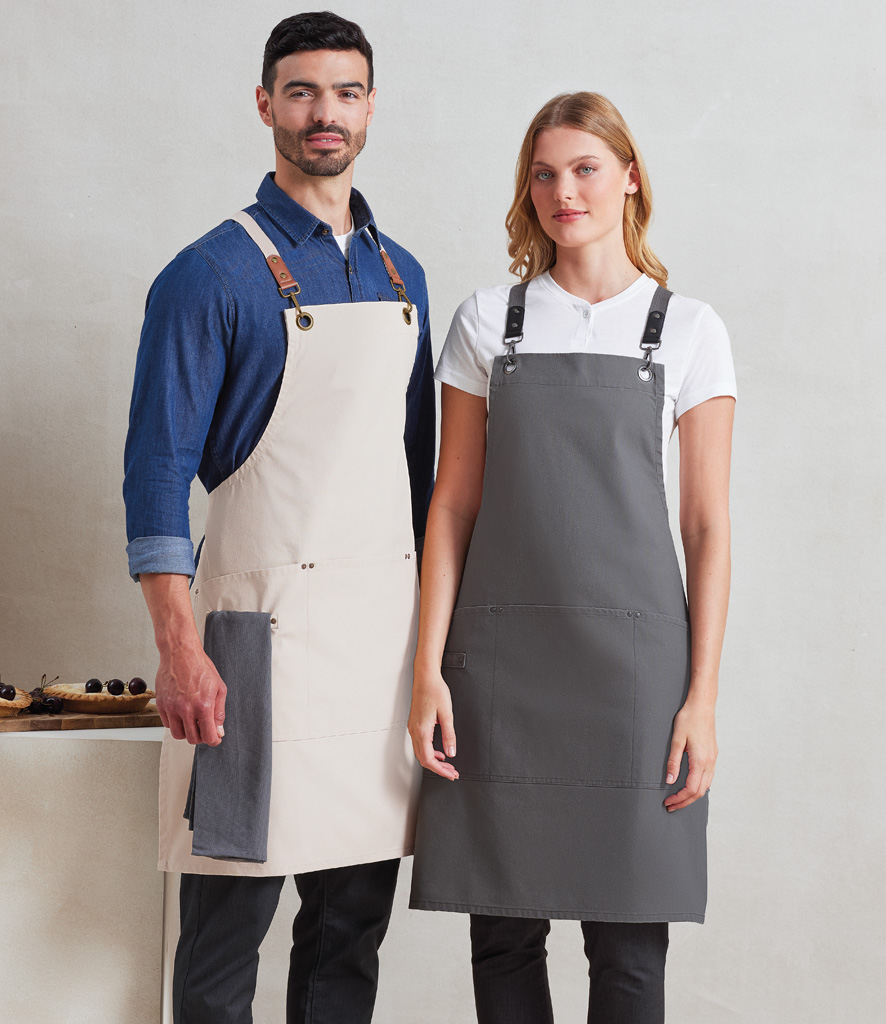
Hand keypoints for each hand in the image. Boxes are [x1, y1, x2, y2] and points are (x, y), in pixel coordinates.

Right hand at [155, 641, 226, 746]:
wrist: (180, 653)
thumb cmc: (200, 667)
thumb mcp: (219, 688)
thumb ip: (219, 712)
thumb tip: (219, 730)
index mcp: (203, 706)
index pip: (208, 736)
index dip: (214, 740)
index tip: (215, 738)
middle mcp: (186, 709)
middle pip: (192, 739)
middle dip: (201, 737)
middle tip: (204, 728)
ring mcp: (171, 707)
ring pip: (177, 734)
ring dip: (187, 732)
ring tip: (193, 721)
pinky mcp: (161, 704)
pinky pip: (167, 724)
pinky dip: (176, 723)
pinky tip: (182, 713)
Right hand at [407, 666, 458, 780]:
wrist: (425, 677)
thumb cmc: (435, 691)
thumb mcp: (446, 714)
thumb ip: (449, 735)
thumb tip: (451, 753)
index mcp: (422, 731)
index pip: (429, 759)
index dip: (440, 770)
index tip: (451, 774)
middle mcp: (415, 731)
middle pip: (423, 759)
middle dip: (438, 769)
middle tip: (452, 772)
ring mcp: (413, 728)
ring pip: (421, 753)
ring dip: (434, 761)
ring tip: (448, 765)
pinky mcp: (415, 724)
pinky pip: (420, 744)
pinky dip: (430, 752)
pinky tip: (439, 752)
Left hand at [663, 698, 716, 811]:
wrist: (702, 705)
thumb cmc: (688, 719)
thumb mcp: (676, 739)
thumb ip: (673, 762)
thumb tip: (669, 781)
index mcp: (700, 760)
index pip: (690, 789)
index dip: (679, 798)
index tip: (668, 802)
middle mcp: (710, 763)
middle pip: (700, 792)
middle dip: (685, 802)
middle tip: (671, 806)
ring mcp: (713, 760)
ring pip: (706, 786)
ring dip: (692, 796)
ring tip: (679, 799)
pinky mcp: (713, 755)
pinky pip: (709, 778)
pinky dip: (700, 787)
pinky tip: (691, 786)